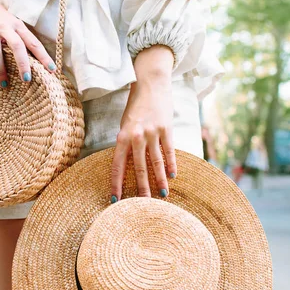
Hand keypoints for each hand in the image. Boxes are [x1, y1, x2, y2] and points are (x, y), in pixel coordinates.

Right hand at [0, 0, 55, 86]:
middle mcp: (5, 27)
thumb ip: (22, 38)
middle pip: (17, 46)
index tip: (52, 70)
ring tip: (4, 84)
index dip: (43, 56)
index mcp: (18, 26)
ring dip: (1, 70)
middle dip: (23, 64)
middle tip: (27, 80)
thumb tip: (36, 60)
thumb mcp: (13, 23)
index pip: (33, 42)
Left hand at [111, 45, 176, 200]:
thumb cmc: (135, 106)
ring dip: (160, 180)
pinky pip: (169, 151)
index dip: (116, 183)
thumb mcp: (124, 124)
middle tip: (143, 205)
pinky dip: (172, 164)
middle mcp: (137, 136)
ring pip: (156, 162)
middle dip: (141, 188)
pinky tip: (173, 176)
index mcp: (122, 136)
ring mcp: (153, 133)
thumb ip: (125, 143)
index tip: (115, 199)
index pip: (117, 165)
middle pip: (138, 168)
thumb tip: (126, 164)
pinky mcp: (167, 129)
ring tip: (162, 195)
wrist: (150, 83)